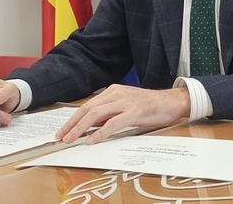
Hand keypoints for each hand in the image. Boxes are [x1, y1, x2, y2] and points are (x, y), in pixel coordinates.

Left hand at [56, 84, 189, 144]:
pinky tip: (93, 140)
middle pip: (87, 109)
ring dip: (81, 128)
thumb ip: (108, 114)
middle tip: (61, 137)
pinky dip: (101, 132)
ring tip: (71, 139)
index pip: (87, 106)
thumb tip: (90, 127)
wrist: (171, 102)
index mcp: (112, 91)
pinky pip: (113, 122)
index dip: (72, 119)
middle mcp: (116, 94)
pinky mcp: (135, 112)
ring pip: (96, 114)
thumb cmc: (149, 106)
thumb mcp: (124, 107)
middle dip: (72, 124)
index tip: (62, 131)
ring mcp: (125, 102)